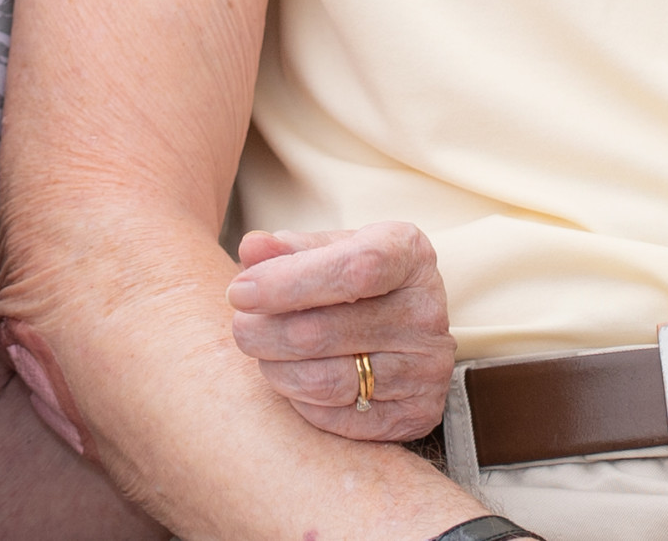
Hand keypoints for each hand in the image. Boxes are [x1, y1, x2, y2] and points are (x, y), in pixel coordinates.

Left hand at [225, 221, 453, 441]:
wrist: (404, 323)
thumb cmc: (352, 279)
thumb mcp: (326, 250)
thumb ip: (286, 249)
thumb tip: (251, 249)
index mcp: (408, 254)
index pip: (353, 270)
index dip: (287, 283)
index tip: (239, 292)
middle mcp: (426, 311)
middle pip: (325, 331)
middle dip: (265, 332)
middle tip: (240, 328)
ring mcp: (428, 367)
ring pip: (325, 381)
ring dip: (275, 370)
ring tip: (262, 353)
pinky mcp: (418, 414)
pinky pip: (337, 418)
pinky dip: (300, 402)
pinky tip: (293, 379)